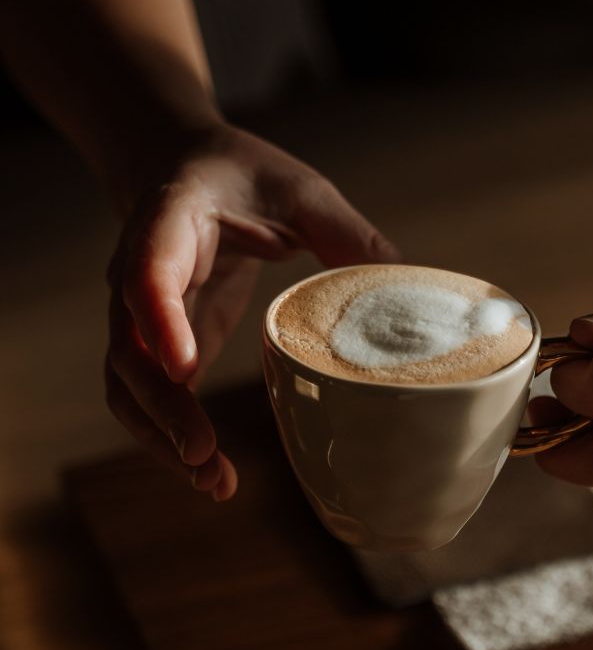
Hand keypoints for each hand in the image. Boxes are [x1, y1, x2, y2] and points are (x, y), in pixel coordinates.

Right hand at [104, 123, 397, 499]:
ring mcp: (140, 314)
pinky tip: (213, 474)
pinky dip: (171, 438)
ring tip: (214, 483)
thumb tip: (407, 281)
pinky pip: (148, 397)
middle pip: (130, 349)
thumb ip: (345, 231)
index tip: (186, 368)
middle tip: (205, 453)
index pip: (150, 272)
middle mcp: (137, 272)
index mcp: (170, 222)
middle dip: (163, 407)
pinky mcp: (160, 344)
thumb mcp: (299, 189)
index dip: (162, 320)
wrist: (183, 167)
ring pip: (127, 385)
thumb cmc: (242, 176)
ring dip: (162, 438)